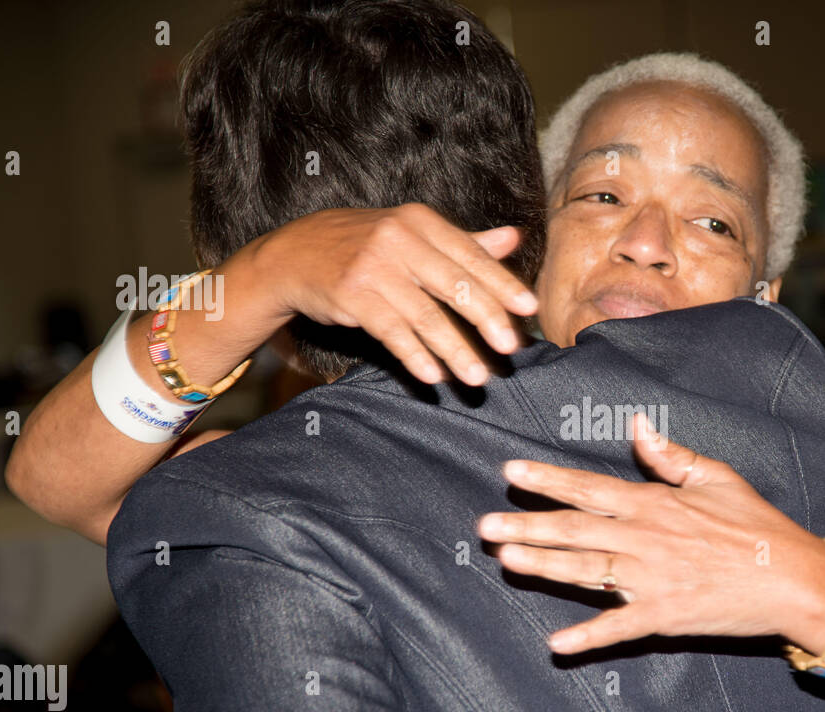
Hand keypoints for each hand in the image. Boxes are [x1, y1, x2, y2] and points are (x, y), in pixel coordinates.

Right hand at [247, 204, 537, 384]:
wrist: (294, 253)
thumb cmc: (365, 245)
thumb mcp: (412, 233)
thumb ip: (464, 241)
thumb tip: (515, 238)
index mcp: (420, 221)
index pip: (471, 255)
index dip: (503, 283)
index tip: (530, 310)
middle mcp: (399, 239)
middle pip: (454, 285)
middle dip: (487, 319)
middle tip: (512, 349)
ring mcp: (373, 267)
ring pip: (426, 315)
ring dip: (455, 350)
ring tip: (479, 377)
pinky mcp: (351, 295)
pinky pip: (392, 331)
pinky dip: (415, 355)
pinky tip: (434, 376)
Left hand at [477, 413, 824, 654]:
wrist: (794, 578)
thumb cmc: (758, 526)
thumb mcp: (717, 477)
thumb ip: (671, 456)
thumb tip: (637, 427)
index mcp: (655, 503)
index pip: (589, 487)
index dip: (547, 479)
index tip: (510, 472)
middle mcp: (646, 538)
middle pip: (575, 529)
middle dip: (526, 525)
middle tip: (484, 526)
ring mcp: (653, 579)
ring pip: (586, 570)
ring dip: (543, 565)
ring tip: (505, 560)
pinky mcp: (665, 615)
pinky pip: (619, 628)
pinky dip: (588, 637)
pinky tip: (556, 643)